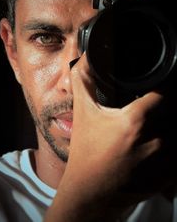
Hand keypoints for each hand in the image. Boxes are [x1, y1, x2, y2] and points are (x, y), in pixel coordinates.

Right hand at [45, 54, 176, 221]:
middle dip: (169, 104)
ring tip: (159, 120)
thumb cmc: (86, 153)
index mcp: (135, 121)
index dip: (165, 87)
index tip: (158, 88)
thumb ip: (84, 80)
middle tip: (154, 105)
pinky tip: (161, 138)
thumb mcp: (82, 112)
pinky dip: (173, 142)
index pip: (167, 92)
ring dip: (172, 122)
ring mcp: (165, 160)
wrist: (90, 193)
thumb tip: (87, 57)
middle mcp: (155, 140)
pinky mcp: (170, 176)